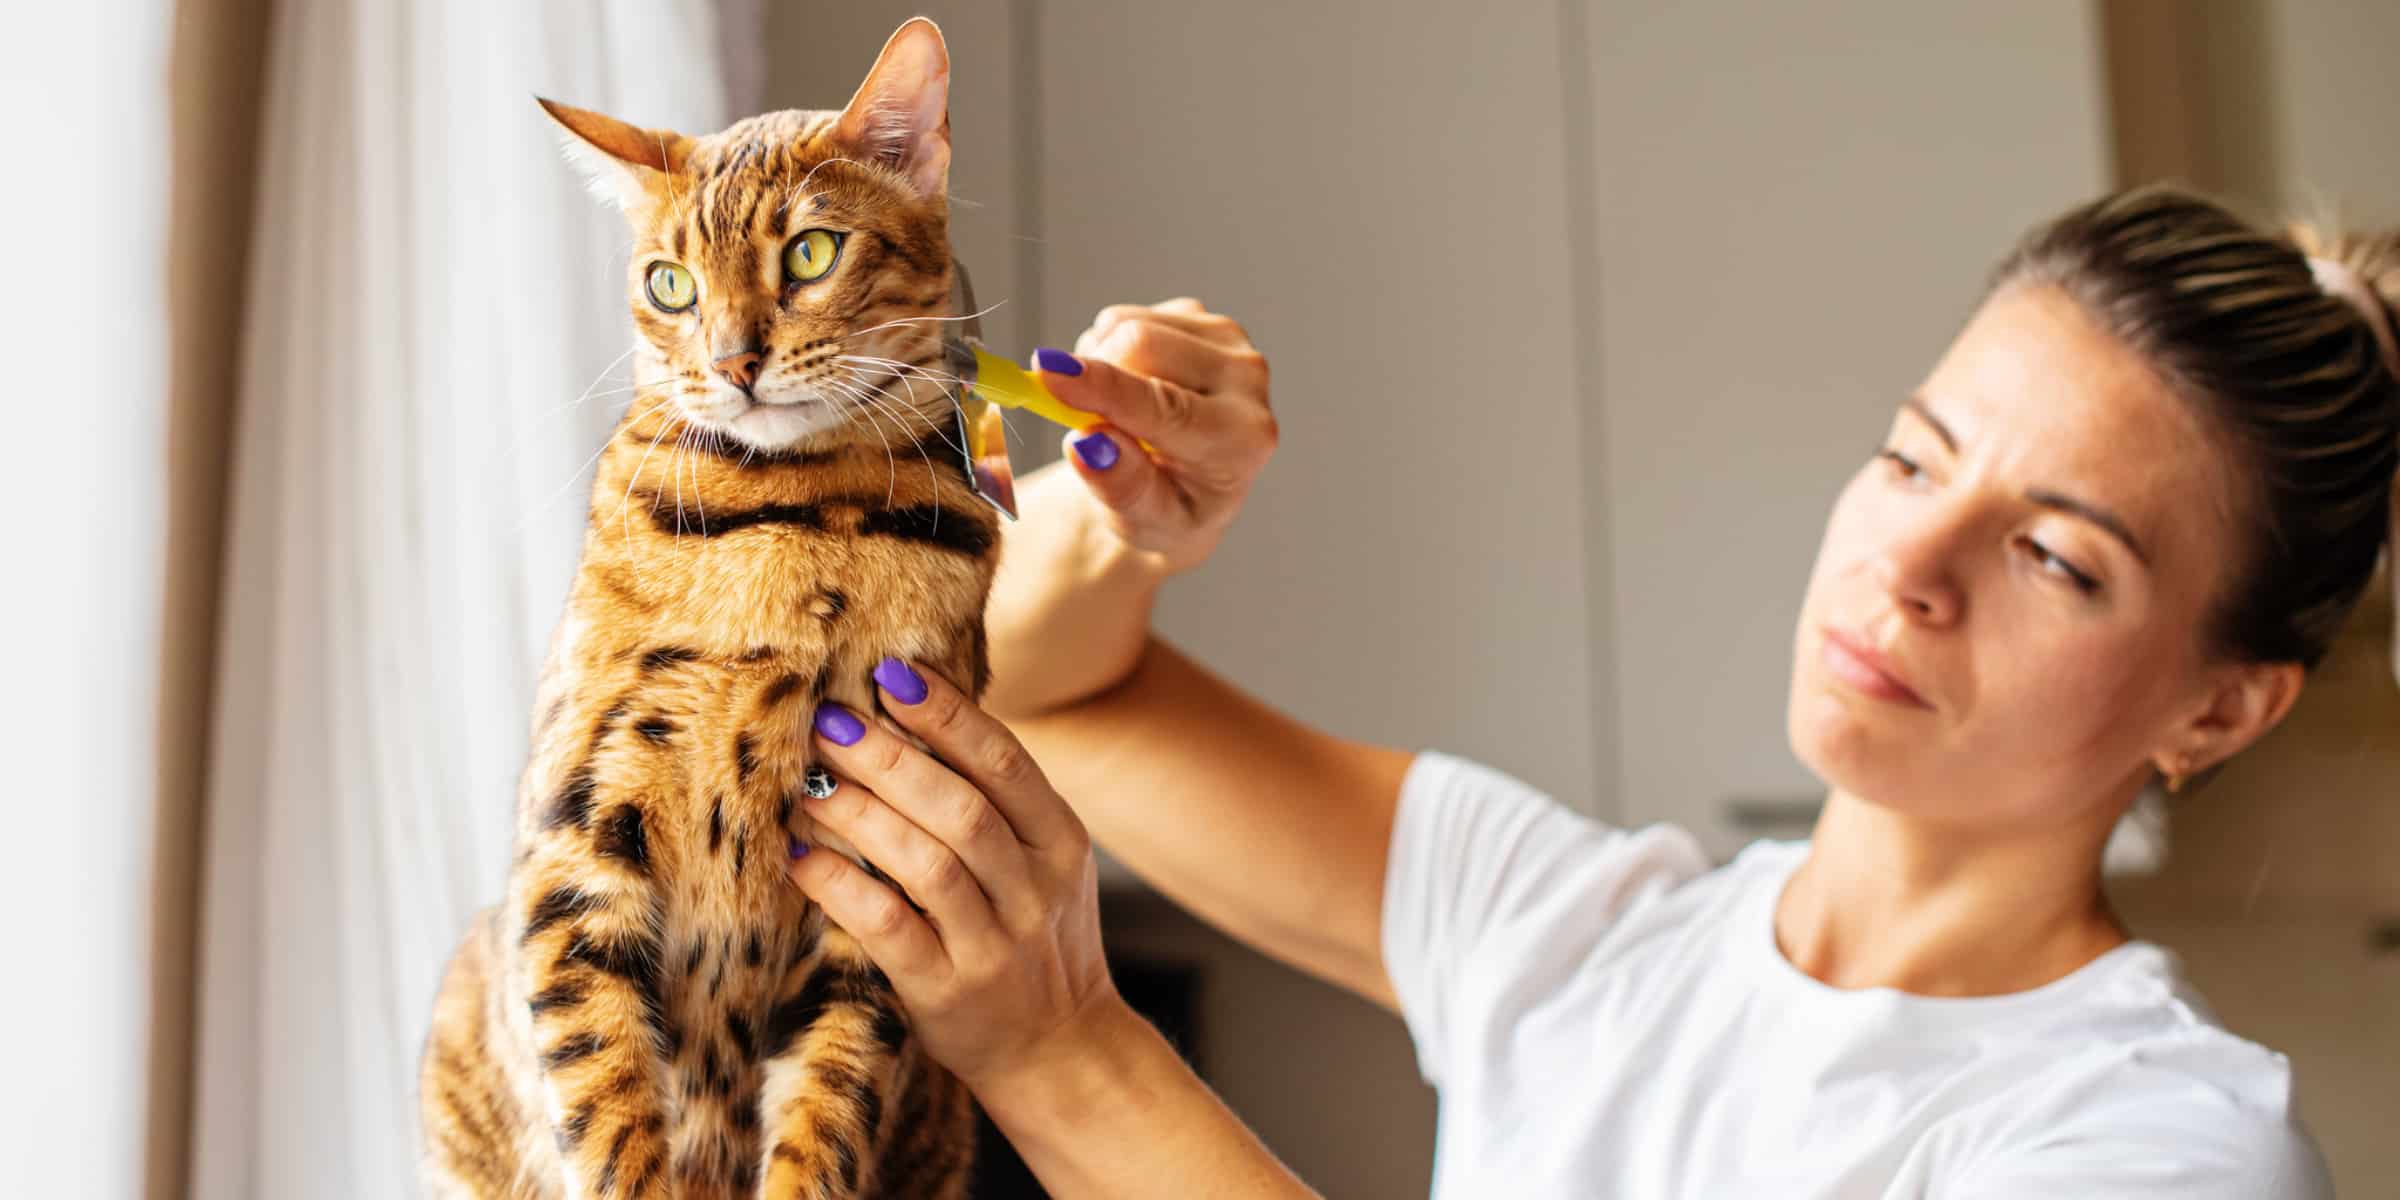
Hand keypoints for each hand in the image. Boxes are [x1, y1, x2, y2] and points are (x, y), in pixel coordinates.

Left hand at [787, 657, 1119, 1090]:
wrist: (1062, 1049)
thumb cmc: (1034, 938)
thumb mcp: (1043, 862)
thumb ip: (995, 800)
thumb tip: (909, 713)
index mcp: (1061, 840)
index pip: (1005, 761)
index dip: (948, 713)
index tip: (891, 674)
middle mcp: (1035, 888)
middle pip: (960, 806)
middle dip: (888, 757)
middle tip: (828, 722)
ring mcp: (995, 943)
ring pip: (925, 863)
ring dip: (858, 816)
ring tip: (805, 785)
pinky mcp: (949, 990)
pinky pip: (888, 929)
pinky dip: (840, 887)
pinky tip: (801, 858)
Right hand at [1032, 298, 1276, 574]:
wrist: (1185, 488)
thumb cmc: (1165, 509)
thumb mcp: (1144, 522)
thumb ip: (1121, 487)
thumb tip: (1087, 445)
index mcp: (1240, 439)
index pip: (1163, 405)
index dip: (1102, 388)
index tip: (1046, 372)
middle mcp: (1246, 381)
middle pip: (1140, 344)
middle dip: (1095, 379)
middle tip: (1088, 422)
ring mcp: (1229, 341)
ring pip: (1127, 323)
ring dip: (1101, 365)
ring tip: (1116, 412)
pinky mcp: (1205, 319)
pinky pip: (1128, 315)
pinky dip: (1110, 349)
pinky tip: (1131, 386)